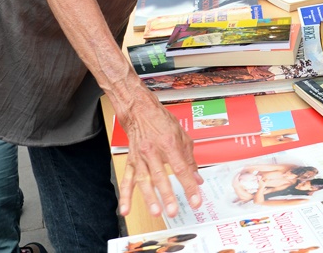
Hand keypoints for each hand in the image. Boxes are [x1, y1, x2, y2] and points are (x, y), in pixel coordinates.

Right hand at [116, 85, 201, 218]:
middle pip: (160, 176)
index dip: (189, 186)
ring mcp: (140, 157)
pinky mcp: (131, 162)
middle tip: (173, 210)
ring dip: (149, 198)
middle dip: (167, 195)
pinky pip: (127, 180)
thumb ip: (190, 160)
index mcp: (169, 144)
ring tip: (155, 211)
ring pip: (144, 180)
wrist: (139, 111)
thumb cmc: (161, 121)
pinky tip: (126, 209)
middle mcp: (153, 151)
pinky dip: (125, 196)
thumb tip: (197, 178)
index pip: (181, 169)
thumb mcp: (182, 136)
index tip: (195, 200)